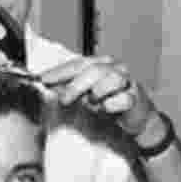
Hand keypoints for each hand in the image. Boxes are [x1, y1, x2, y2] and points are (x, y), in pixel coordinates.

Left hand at [38, 55, 156, 137]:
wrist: (137, 118)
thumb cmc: (110, 103)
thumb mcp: (85, 96)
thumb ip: (68, 88)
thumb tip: (46, 83)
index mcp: (102, 63)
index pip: (78, 63)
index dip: (60, 71)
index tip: (43, 79)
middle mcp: (116, 68)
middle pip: (94, 70)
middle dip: (75, 85)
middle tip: (64, 100)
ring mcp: (127, 81)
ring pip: (111, 80)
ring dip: (97, 94)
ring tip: (94, 103)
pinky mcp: (136, 97)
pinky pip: (122, 99)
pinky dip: (111, 106)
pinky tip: (108, 109)